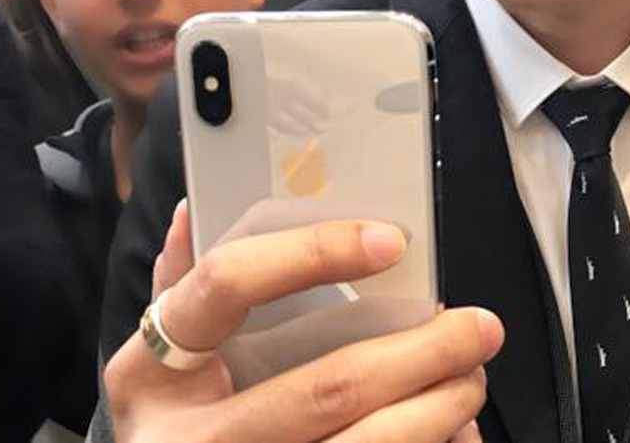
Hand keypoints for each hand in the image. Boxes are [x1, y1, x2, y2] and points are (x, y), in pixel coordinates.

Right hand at [108, 199, 502, 441]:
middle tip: (479, 328)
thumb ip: (184, 284)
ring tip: (471, 381)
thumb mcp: (157, 357)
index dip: (313, 252)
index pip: (230, 284)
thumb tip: (198, 210)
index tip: (391, 241)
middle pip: (326, 388)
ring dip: (437, 412)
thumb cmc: (172, 417)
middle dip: (421, 355)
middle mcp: (184, 440)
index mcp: (150, 371)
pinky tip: (455, 433)